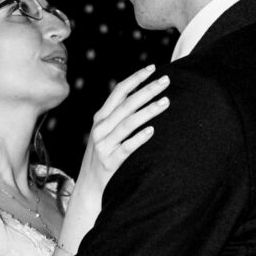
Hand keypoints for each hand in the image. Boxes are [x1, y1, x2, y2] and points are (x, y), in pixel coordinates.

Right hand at [60, 65, 168, 252]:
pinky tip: (152, 131)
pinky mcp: (110, 162)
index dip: (136, 78)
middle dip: (147, 90)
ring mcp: (104, 145)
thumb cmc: (103, 157)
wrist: (89, 188)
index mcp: (101, 118)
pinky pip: (126, 148)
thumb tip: (141, 95)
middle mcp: (100, 128)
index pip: (119, 91)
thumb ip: (118, 116)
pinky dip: (139, 138)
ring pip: (128, 123)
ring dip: (148, 111)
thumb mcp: (105, 133)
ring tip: (166, 102)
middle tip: (166, 81)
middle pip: (127, 104)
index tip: (153, 68)